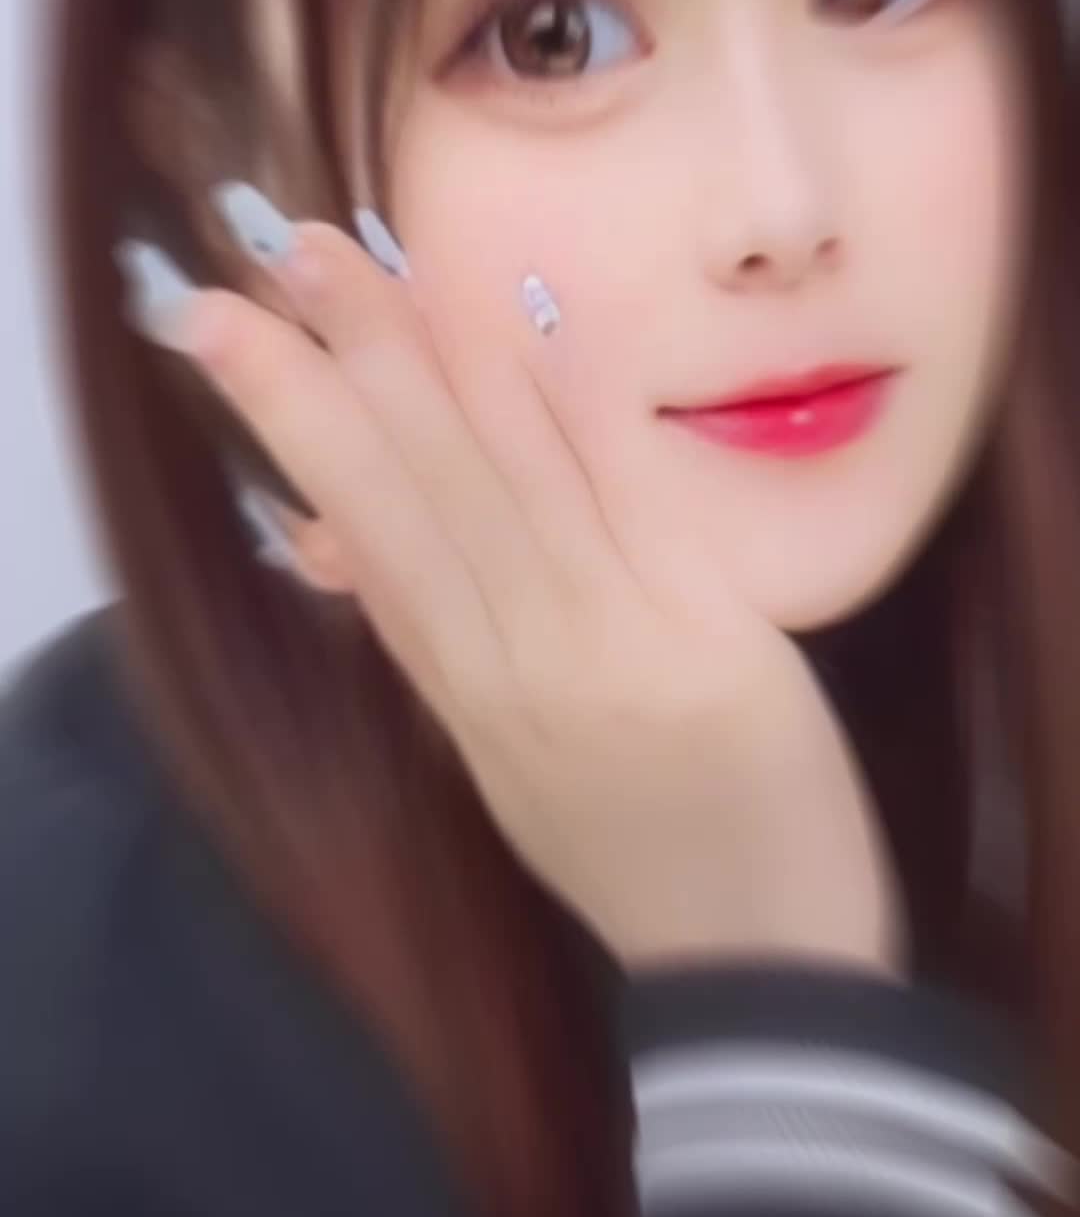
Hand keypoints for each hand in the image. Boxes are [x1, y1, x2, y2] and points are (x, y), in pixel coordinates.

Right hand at [120, 201, 905, 974]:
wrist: (762, 967)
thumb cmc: (631, 858)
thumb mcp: (500, 765)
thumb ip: (435, 648)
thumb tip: (332, 538)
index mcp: (459, 693)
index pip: (361, 528)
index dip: (288, 421)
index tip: (227, 327)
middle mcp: (512, 659)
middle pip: (410, 485)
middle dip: (337, 359)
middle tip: (272, 249)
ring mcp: (606, 643)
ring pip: (496, 478)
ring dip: (426, 354)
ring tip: (360, 256)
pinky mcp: (704, 634)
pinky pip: (622, 499)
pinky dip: (570, 409)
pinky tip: (527, 323)